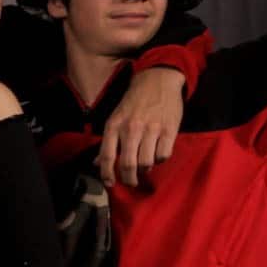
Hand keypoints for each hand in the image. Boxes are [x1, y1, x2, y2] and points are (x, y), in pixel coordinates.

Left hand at [98, 67, 184, 186]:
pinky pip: (163, 155)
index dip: (107, 174)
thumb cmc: (133, 103)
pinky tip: (157, 155)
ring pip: (146, 162)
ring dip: (144, 169)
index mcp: (114, 125)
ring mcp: (151, 129)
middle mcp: (131, 128)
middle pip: (127, 163)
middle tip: (130, 182)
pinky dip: (159, 160)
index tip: (110, 184)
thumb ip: (108, 141)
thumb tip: (97, 163)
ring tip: (144, 167)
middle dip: (128, 179)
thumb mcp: (115, 118)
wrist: (157, 81)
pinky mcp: (169, 129)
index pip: (106, 156)